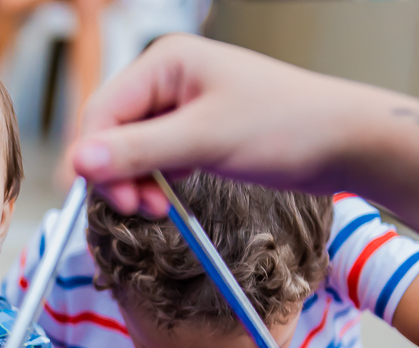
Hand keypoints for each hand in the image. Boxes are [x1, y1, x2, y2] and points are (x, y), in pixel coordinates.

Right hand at [70, 33, 366, 216]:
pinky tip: (169, 196)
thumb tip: (80, 162)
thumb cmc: (288, 125)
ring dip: (135, 184)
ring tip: (158, 207)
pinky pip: (151, 160)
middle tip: (137, 208)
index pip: (102, 110)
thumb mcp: (204, 139)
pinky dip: (153, 183)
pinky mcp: (190, 132)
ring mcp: (178, 107)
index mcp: (165, 63)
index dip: (93, 156)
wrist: (342, 143)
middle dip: (117, 175)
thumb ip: (138, 151)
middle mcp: (166, 80)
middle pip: (110, 132)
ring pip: (128, 152)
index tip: (102, 197)